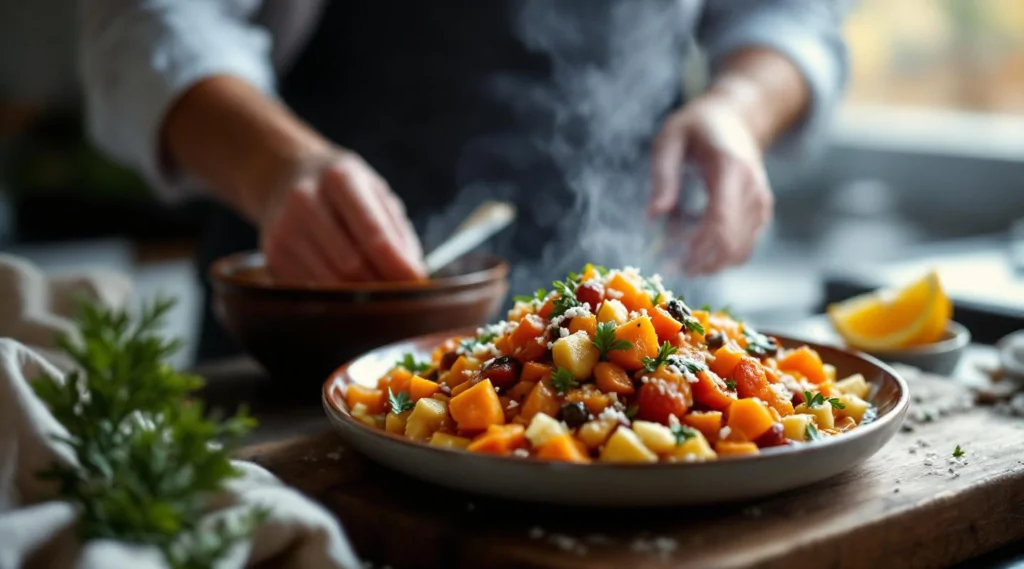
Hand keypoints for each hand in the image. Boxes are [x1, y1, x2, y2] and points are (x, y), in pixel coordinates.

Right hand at [258, 149, 425, 282]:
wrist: (284, 175)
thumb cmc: (343, 188)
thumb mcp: (375, 193)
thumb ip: (397, 232)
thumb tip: (413, 275)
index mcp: (339, 179)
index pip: (372, 232)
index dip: (397, 264)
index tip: (417, 282)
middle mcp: (305, 200)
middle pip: (350, 264)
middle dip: (380, 285)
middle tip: (402, 295)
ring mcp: (283, 228)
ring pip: (329, 282)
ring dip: (360, 296)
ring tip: (378, 294)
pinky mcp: (272, 254)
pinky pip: (312, 290)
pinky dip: (335, 296)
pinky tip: (347, 288)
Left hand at [649, 96, 773, 275]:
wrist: (734, 119)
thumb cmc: (695, 128)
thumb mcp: (669, 140)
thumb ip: (662, 176)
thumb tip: (654, 215)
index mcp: (730, 169)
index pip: (720, 220)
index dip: (698, 248)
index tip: (672, 263)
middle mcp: (753, 189)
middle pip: (732, 243)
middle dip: (700, 263)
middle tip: (668, 269)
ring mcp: (760, 203)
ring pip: (739, 251)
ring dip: (708, 262)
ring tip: (677, 259)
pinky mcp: (760, 213)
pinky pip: (743, 247)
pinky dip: (719, 255)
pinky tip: (694, 248)